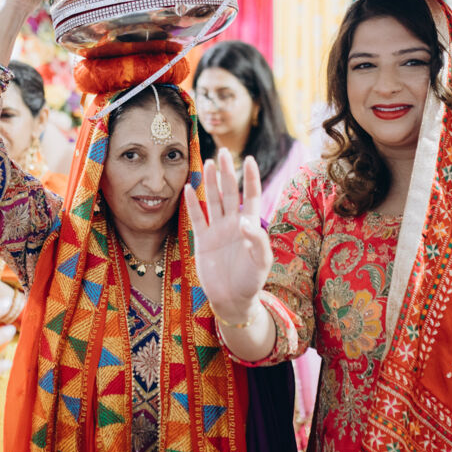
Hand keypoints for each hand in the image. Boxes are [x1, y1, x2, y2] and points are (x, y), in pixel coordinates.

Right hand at [182, 148, 272, 322]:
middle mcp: (233, 223)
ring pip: (213, 200)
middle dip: (227, 172)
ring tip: (208, 162)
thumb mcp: (261, 262)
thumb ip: (256, 241)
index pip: (252, 195)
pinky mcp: (203, 241)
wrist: (233, 300)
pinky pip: (197, 218)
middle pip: (230, 192)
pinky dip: (193, 203)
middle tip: (223, 152)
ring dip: (211, 182)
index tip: (249, 159)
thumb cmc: (252, 281)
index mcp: (250, 225)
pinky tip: (189, 187)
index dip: (251, 178)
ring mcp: (217, 231)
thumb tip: (244, 221)